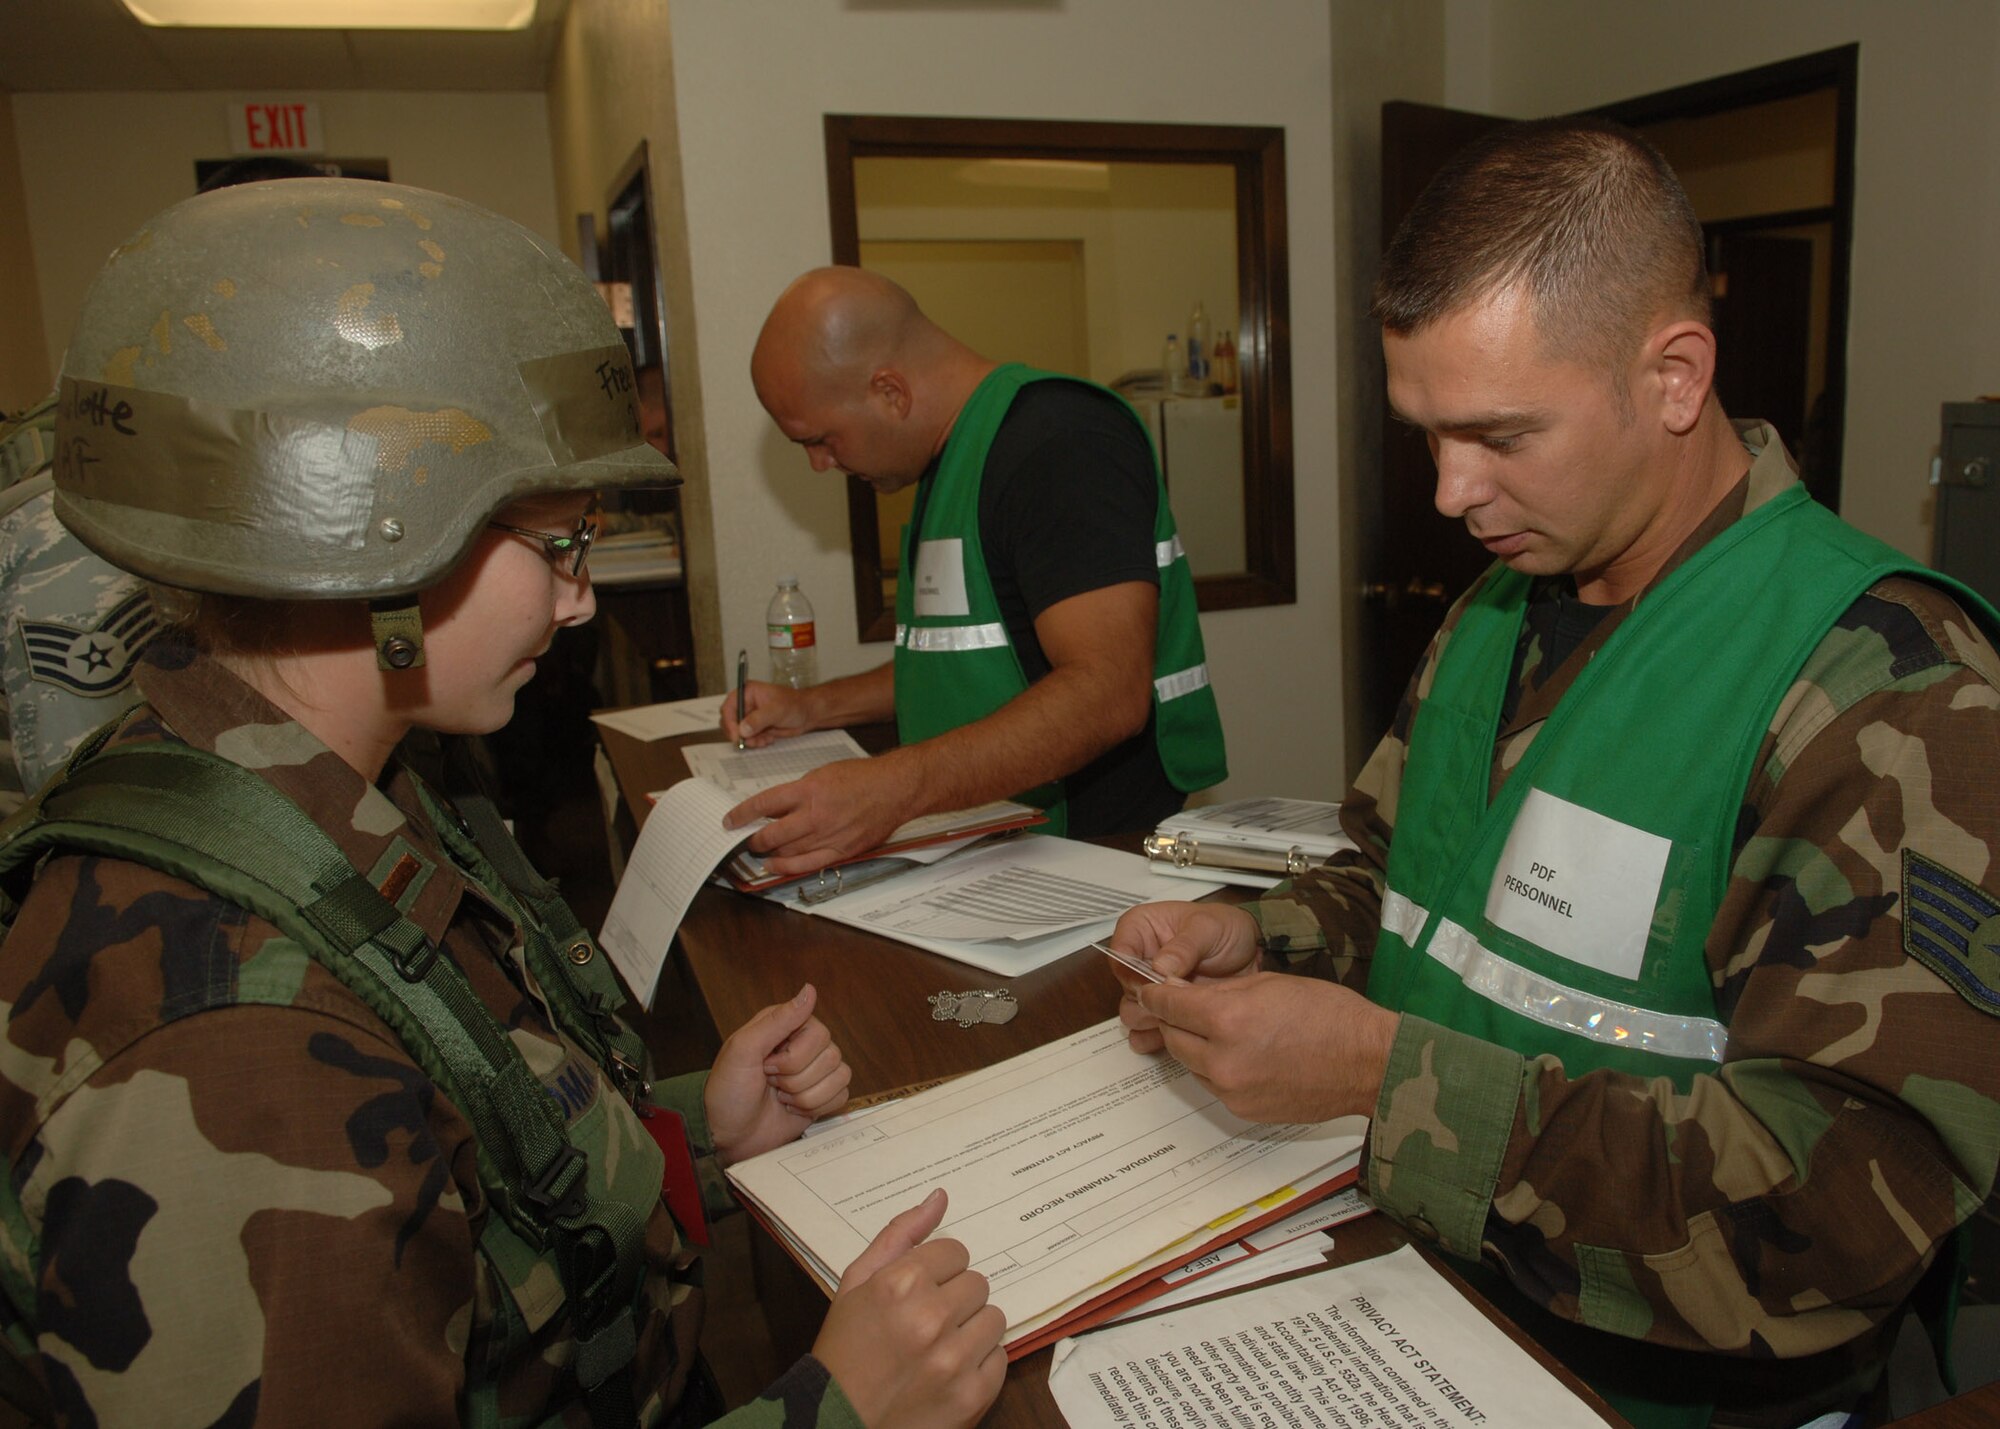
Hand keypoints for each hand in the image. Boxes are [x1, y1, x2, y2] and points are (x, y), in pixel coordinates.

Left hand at [705, 984, 851, 1164]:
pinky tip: (792, 1107)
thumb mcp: (742, 1049)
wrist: (726, 1135)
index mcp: (787, 1026)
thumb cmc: (727, 1091)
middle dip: (796, 1078)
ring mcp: (815, 1071)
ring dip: (805, 1095)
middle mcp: (804, 1045)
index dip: (794, 1057)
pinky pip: (842, 1095)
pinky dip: (816, 1107)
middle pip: (831, 1055)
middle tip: (770, 1082)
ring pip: (840, 1076)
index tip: (766, 1064)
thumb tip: (809, 990)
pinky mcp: (822, 1096)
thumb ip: (778, 1019)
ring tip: (779, 1096)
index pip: (818, 1033)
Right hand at [720, 680, 816, 747]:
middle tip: (749, 742)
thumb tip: (742, 730)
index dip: (729, 722)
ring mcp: (750, 717)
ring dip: (749, 740)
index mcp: (747, 693)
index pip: (729, 707)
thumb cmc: (794, 705)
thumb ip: (758, 719)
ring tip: (763, 740)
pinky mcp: (756, 728)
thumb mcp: (776, 710)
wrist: (807, 714)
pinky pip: (749, 739)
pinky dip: (756, 742)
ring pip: (739, 733)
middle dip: (738, 734)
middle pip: (730, 722)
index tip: (736, 736)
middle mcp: (746, 704)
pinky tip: (768, 739)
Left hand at [725, 753, 918, 876]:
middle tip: (745, 839)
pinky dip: (787, 867)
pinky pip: (808, 864)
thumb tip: (775, 809)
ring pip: (786, 851)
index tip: (730, 820)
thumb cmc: (861, 777)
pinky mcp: (841, 850)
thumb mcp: (822, 774)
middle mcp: (815, 814)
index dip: (742, 814)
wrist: (894, 789)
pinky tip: (775, 866)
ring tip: (759, 852)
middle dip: (753, 839)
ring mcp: (828, 835)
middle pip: (772, 834)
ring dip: (768, 853)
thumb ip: (797, 792)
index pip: (764, 804)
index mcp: (808, 790)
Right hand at [813, 1190, 1006, 1428]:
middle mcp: (931, 1318)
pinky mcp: (973, 1395)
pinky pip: (1000, 1358)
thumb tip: (940, 1198)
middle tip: (926, 1323)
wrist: (836, 1423)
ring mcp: (955, 1360)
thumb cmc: (845, 1351)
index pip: (956, 1252)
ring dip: (971, 1330)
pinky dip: (979, 1364)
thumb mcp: (856, 1284)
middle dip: (955, 1299)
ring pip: (994, 1318)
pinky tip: (948, 1372)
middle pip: (977, 1283)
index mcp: (900, 1284)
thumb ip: (899, 1235)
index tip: (920, 1291)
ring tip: (938, 1348)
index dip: (937, 1271)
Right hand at [1108, 902, 1259, 1052]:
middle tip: (1171, 1004)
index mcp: (1141, 929)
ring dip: (1151, 1020)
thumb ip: (1184, 947)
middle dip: (1145, 1000)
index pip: (1119, 953)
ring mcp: (1151, 988)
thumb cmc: (1227, 928)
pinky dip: (1156, 1037)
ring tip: (1177, 1019)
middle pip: (1124, 988)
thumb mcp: (1208, 928)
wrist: (1254, 952)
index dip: (1131, 972)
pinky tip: (1174, 1036)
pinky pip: (1147, 1031)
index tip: (1152, 983)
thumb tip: (1159, 969)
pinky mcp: (1164, 1011)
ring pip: (1132, 1012)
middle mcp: (1139, 960)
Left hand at [1134, 973, 1398, 1123]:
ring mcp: (1233, 1091)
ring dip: (1195, 1046)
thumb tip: (1182, 991)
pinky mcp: (1244, 1111)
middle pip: (1172, 1038)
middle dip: (1174, 1020)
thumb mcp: (1268, 984)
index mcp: (1227, 1020)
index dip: (1156, 994)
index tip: (1151, 989)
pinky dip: (1217, 1068)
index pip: (1168, 1005)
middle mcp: (1223, 1060)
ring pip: (1190, 1064)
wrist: (1368, 1063)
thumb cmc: (1330, 1016)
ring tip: (1223, 1031)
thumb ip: (1219, 991)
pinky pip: (1214, 1085)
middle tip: (1184, 1006)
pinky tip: (1242, 1054)